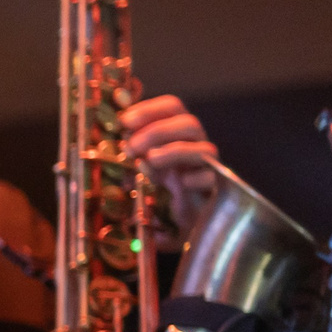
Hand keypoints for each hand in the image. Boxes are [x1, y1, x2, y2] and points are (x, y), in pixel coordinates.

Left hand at [120, 94, 219, 245]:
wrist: (182, 224)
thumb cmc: (161, 192)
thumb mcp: (140, 170)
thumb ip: (132, 155)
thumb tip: (116, 142)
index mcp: (177, 136)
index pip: (172, 108)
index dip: (150, 109)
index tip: (124, 120)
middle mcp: (195, 147)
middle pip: (189, 123)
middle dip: (158, 130)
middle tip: (131, 146)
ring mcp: (207, 167)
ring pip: (204, 148)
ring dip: (173, 151)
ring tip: (149, 161)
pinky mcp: (215, 189)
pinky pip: (211, 178)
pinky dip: (195, 178)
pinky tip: (180, 184)